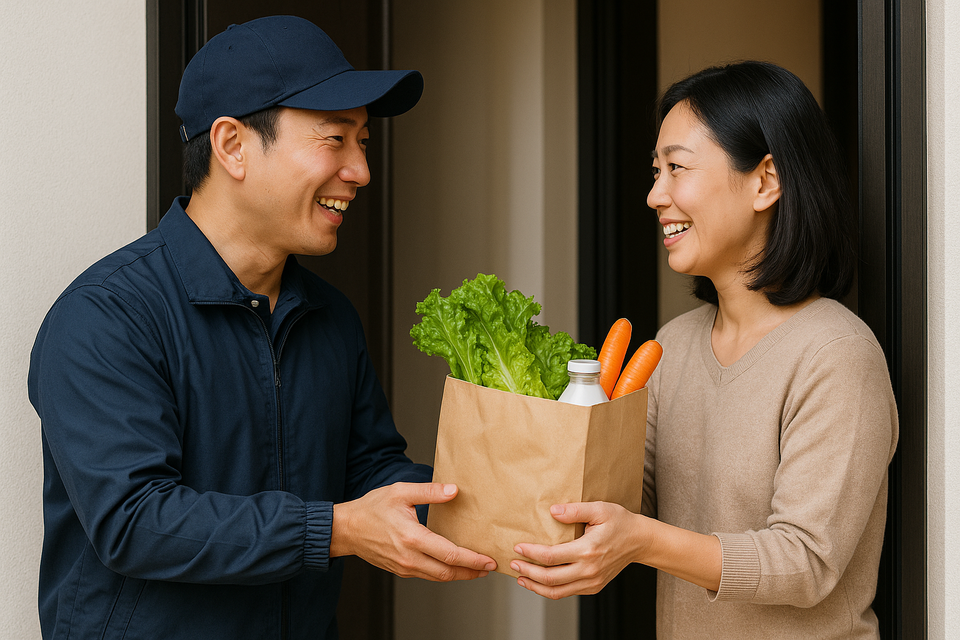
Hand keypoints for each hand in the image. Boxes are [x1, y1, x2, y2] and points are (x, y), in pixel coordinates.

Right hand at [332, 482, 496, 580]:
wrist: (346, 529)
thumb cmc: (371, 509)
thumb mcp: (401, 492)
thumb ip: (429, 492)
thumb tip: (454, 491)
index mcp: (412, 538)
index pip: (449, 554)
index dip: (472, 559)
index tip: (488, 560)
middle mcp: (409, 557)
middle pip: (448, 572)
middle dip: (472, 572)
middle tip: (489, 568)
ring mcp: (404, 567)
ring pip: (438, 577)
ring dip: (459, 575)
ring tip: (476, 570)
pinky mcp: (400, 570)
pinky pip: (427, 576)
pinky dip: (443, 573)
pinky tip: (451, 566)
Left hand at [510, 501, 641, 598]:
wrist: (640, 541)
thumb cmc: (620, 522)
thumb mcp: (599, 509)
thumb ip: (575, 510)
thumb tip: (552, 511)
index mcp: (588, 550)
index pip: (551, 557)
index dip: (531, 553)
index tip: (518, 548)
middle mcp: (589, 570)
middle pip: (550, 578)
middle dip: (528, 572)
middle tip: (513, 564)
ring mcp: (592, 581)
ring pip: (557, 592)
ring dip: (536, 586)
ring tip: (521, 577)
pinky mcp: (594, 587)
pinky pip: (567, 593)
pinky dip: (550, 590)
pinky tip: (539, 581)